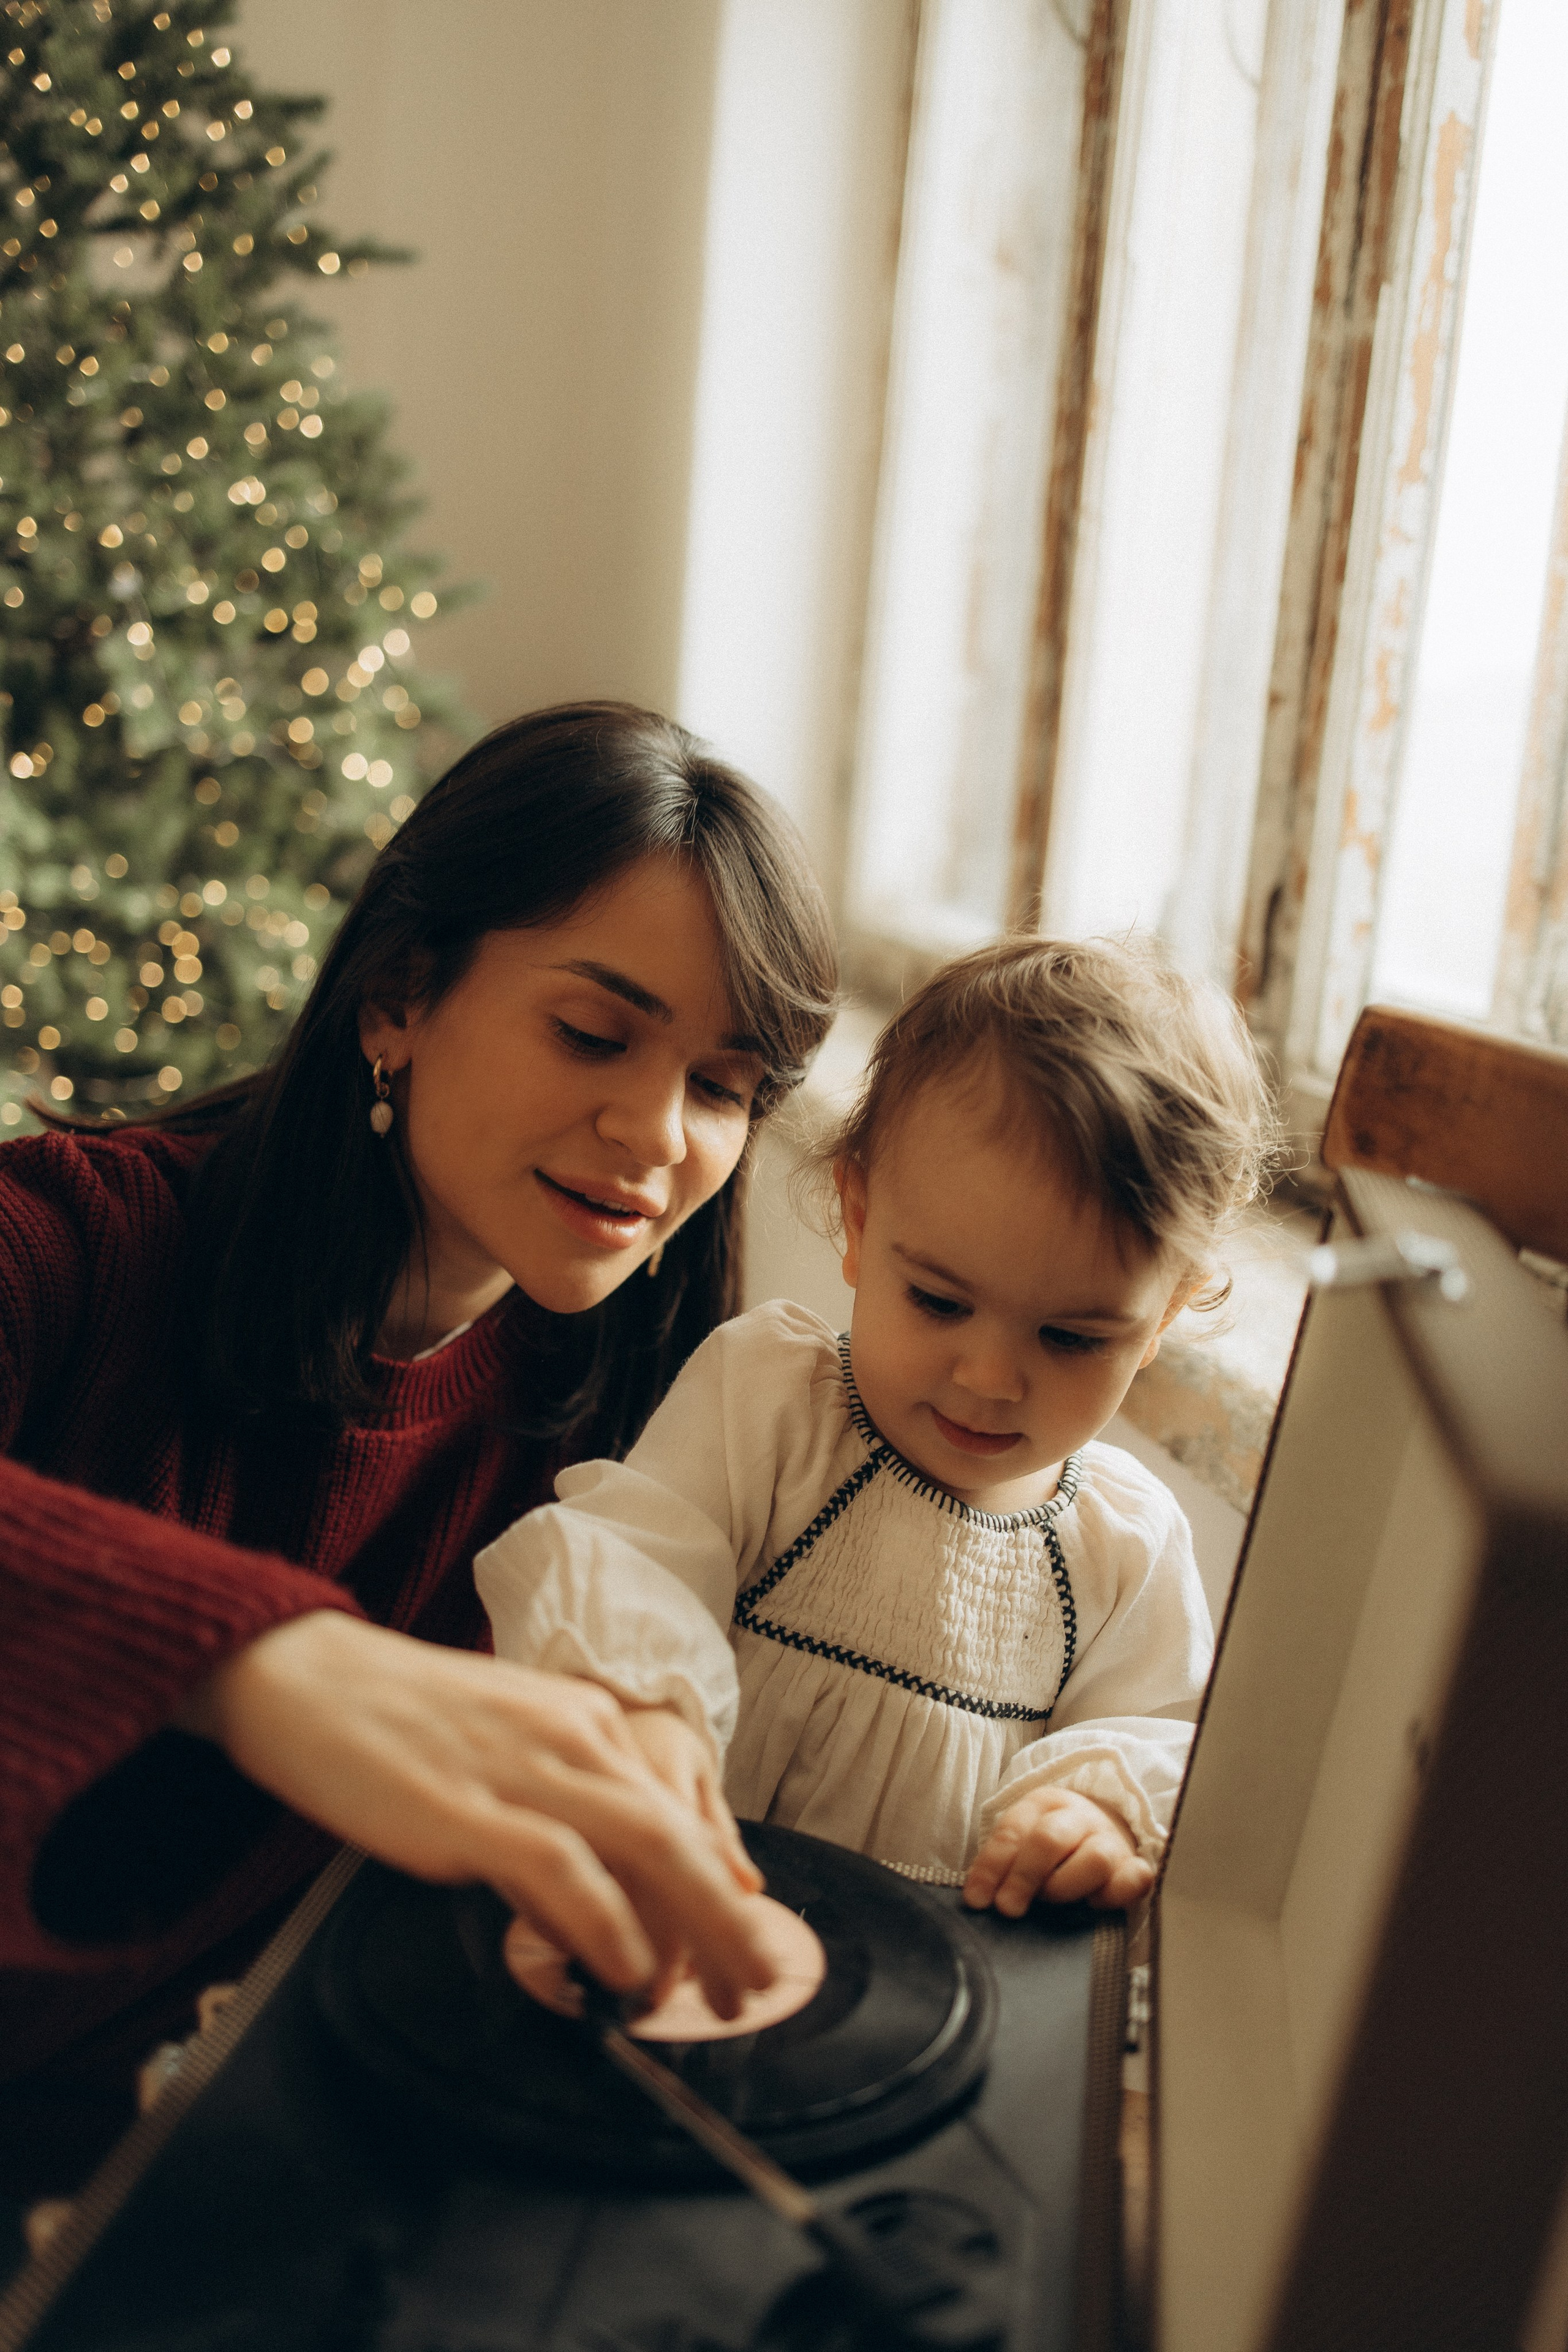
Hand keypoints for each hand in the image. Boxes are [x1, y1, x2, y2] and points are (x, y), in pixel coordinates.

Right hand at [178, 1611, 778, 2017]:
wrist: (306, 1678)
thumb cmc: (399, 1725)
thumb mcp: (505, 1756)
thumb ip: (557, 1820)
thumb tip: (599, 1916)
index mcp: (583, 1719)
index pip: (676, 1808)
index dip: (719, 1883)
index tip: (746, 1940)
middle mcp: (571, 1734)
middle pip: (679, 1832)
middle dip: (730, 1918)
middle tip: (760, 1983)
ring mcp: (523, 1768)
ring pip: (645, 1844)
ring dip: (695, 1929)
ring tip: (717, 1996)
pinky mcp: (468, 1808)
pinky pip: (562, 1866)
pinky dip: (605, 1922)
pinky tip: (628, 1971)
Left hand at [962, 1785, 1153, 1914]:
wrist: (1104, 1824)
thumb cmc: (1051, 1843)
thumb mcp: (1022, 1839)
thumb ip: (1002, 1863)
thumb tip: (978, 1899)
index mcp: (1043, 1803)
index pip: (1012, 1831)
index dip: (990, 1867)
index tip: (976, 1900)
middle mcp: (1078, 1817)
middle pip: (1050, 1839)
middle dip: (1024, 1877)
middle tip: (1008, 1908)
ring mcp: (1110, 1840)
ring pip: (1094, 1858)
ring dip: (1066, 1886)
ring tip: (1051, 1900)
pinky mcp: (1134, 1865)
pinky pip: (1134, 1878)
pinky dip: (1114, 1895)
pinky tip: (1093, 1904)